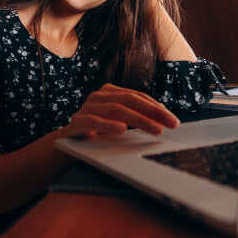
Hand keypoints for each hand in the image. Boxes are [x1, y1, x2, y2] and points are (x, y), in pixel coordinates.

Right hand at [59, 83, 179, 137]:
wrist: (65, 145)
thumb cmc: (96, 133)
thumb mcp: (116, 122)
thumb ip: (134, 118)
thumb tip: (163, 121)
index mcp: (109, 92)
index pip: (137, 96)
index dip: (156, 107)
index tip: (172, 119)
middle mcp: (98, 96)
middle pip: (129, 100)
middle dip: (153, 112)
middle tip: (171, 123)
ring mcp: (87, 107)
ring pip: (116, 109)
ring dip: (139, 120)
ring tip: (155, 130)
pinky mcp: (77, 122)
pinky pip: (95, 122)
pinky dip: (109, 125)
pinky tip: (122, 130)